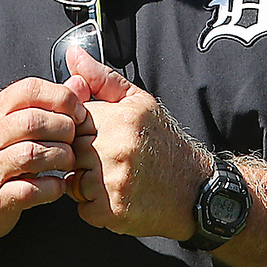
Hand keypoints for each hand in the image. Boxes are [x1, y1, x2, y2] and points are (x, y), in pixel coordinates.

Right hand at [0, 77, 95, 245]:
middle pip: (34, 121)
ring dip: (61, 157)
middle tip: (74, 139)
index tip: (77, 111)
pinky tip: (56, 185)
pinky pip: (32, 189)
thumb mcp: (8, 125)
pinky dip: (52, 188)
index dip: (61, 97)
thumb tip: (78, 84)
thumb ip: (45, 104)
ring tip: (67, 161)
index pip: (29, 89)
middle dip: (65, 129)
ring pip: (33, 154)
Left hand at [63, 45, 211, 240]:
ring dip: (85, 183)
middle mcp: (116, 149)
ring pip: (73, 181)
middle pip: (70, 151)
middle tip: (108, 160)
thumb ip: (101, 79)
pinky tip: (117, 196)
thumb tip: (73, 55)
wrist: (195, 189)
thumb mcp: (139, 103)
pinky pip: (83, 208)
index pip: (72, 120)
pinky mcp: (114, 211)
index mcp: (120, 119)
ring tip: (113, 178)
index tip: (98, 137)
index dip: (80, 131)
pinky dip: (94, 206)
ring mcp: (114, 182)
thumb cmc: (165, 144)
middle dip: (82, 157)